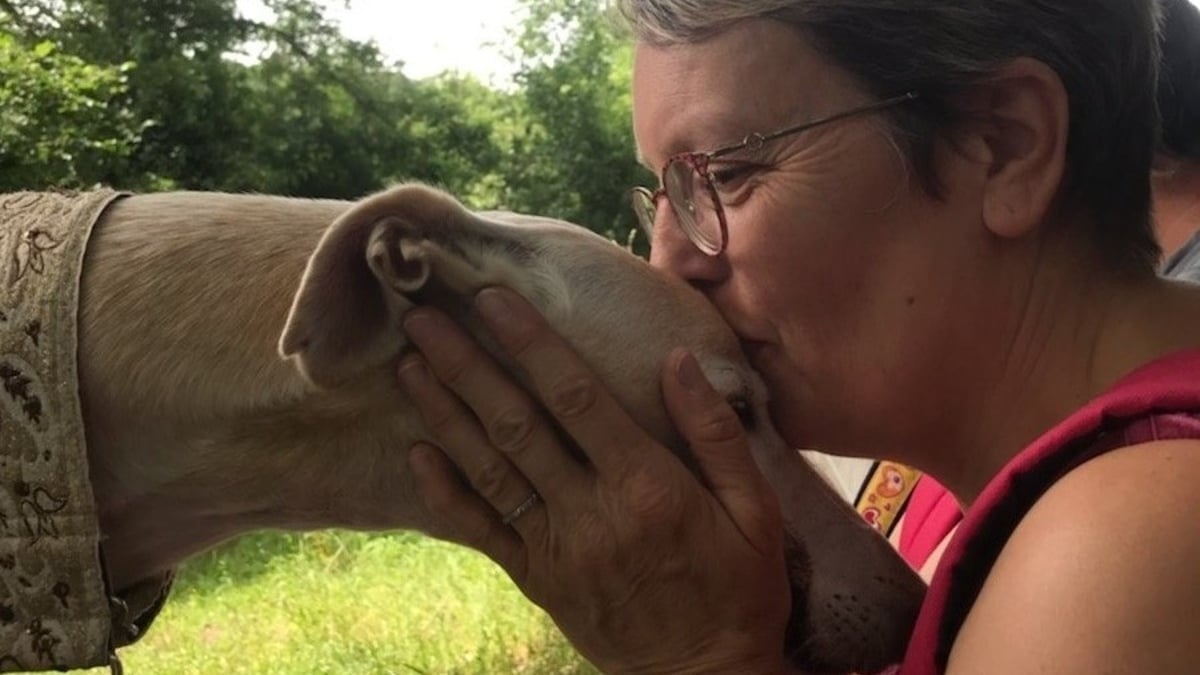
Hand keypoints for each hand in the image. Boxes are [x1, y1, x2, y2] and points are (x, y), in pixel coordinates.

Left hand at [397, 287, 793, 673]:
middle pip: (515, 426)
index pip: (576, 399)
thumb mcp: (755, 512)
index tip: (494, 299)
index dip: (531, 344)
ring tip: (409, 365)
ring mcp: (556, 549)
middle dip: (466, 367)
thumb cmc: (738, 589)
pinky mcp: (537, 580)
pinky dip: (446, 493)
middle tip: (423, 317)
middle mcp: (591, 513)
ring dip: (444, 414)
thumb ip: (716, 434)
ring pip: (488, 471)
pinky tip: (417, 452)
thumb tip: (680, 361)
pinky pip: (482, 532)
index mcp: (647, 486)